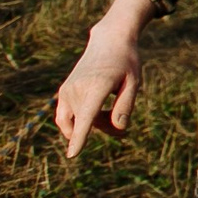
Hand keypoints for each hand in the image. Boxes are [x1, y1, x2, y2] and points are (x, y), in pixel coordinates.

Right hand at [54, 0, 157, 156]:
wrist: (109, 42)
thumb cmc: (126, 63)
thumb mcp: (134, 83)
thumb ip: (125, 106)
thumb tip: (118, 129)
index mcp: (97, 86)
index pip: (86, 117)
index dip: (80, 138)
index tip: (72, 155)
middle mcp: (77, 89)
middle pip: (87, 124)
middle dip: (104, 129)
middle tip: (122, 127)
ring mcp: (67, 91)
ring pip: (75, 123)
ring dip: (91, 126)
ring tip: (110, 114)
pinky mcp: (63, 92)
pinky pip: (65, 118)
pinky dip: (79, 122)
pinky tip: (95, 114)